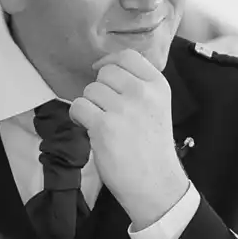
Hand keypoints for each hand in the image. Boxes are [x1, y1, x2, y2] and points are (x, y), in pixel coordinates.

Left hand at [68, 50, 190, 228]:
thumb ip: (139, 86)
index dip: (109, 62)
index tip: (104, 73)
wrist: (155, 182)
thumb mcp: (157, 107)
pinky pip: (78, 107)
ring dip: (90, 106)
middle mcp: (142, 93)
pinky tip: (92, 130)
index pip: (127, 56)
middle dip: (100, 90)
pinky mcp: (104, 125)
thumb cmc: (152, 147)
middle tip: (108, 110)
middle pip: (105, 73)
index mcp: (158, 86)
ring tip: (103, 123)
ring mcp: (123, 109)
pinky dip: (79, 118)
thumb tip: (105, 69)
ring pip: (89, 90)